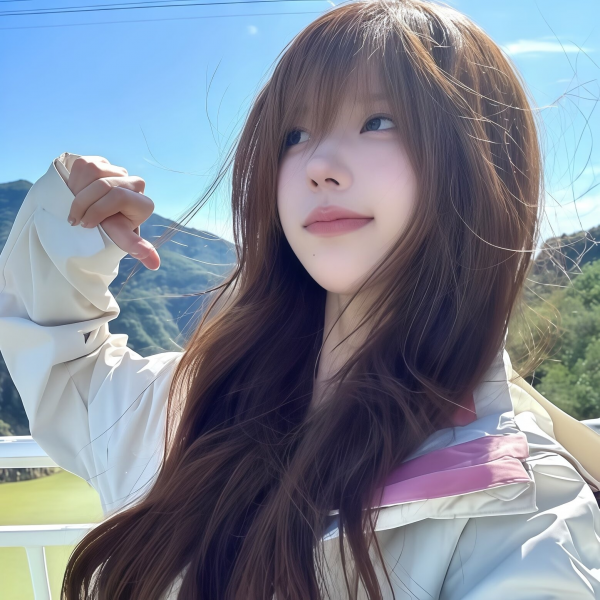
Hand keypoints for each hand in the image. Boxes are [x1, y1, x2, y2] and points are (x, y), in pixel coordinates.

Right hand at [66, 155, 159, 270]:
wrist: (93, 216)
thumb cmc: (108, 229)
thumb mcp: (118, 237)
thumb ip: (134, 246)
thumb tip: (155, 264)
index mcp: (144, 204)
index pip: (119, 197)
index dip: (98, 209)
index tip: (86, 224)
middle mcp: (136, 184)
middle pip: (103, 184)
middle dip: (83, 202)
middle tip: (75, 220)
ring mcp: (120, 171)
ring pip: (93, 171)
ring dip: (77, 190)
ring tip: (76, 206)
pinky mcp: (103, 162)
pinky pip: (84, 164)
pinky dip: (74, 180)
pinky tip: (77, 192)